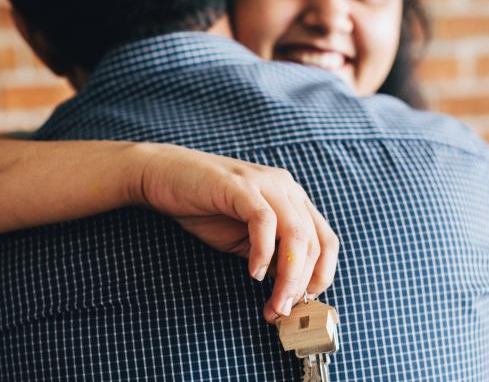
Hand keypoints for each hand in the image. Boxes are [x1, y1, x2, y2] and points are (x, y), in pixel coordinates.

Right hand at [128, 143, 339, 322]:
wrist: (162, 176)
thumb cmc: (202, 208)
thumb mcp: (245, 240)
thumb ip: (271, 257)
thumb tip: (292, 290)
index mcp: (293, 199)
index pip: (326, 241)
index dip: (322, 275)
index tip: (304, 303)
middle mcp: (286, 187)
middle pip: (314, 242)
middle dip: (301, 284)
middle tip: (282, 311)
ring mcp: (265, 183)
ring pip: (296, 235)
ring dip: (288, 276)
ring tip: (274, 302)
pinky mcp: (241, 185)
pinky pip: (264, 221)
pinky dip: (264, 252)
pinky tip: (253, 273)